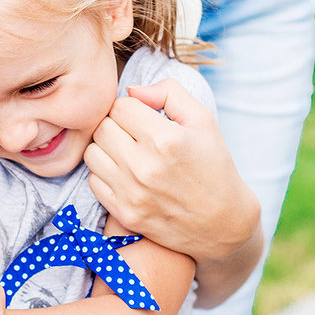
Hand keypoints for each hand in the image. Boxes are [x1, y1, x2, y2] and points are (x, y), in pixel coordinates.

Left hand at [85, 78, 260, 262]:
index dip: (131, 108)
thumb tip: (132, 90)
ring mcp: (132, 192)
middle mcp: (145, 166)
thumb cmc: (214, 166)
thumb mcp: (203, 120)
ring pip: (92, 153)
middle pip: (102, 127)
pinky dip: (105, 174)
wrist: (223, 224)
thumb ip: (169, 93)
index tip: (143, 118)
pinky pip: (93, 182)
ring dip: (106, 149)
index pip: (120, 106)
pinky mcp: (124, 213)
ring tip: (126, 152)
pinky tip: (125, 174)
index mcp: (166, 139)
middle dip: (116, 125)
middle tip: (133, 134)